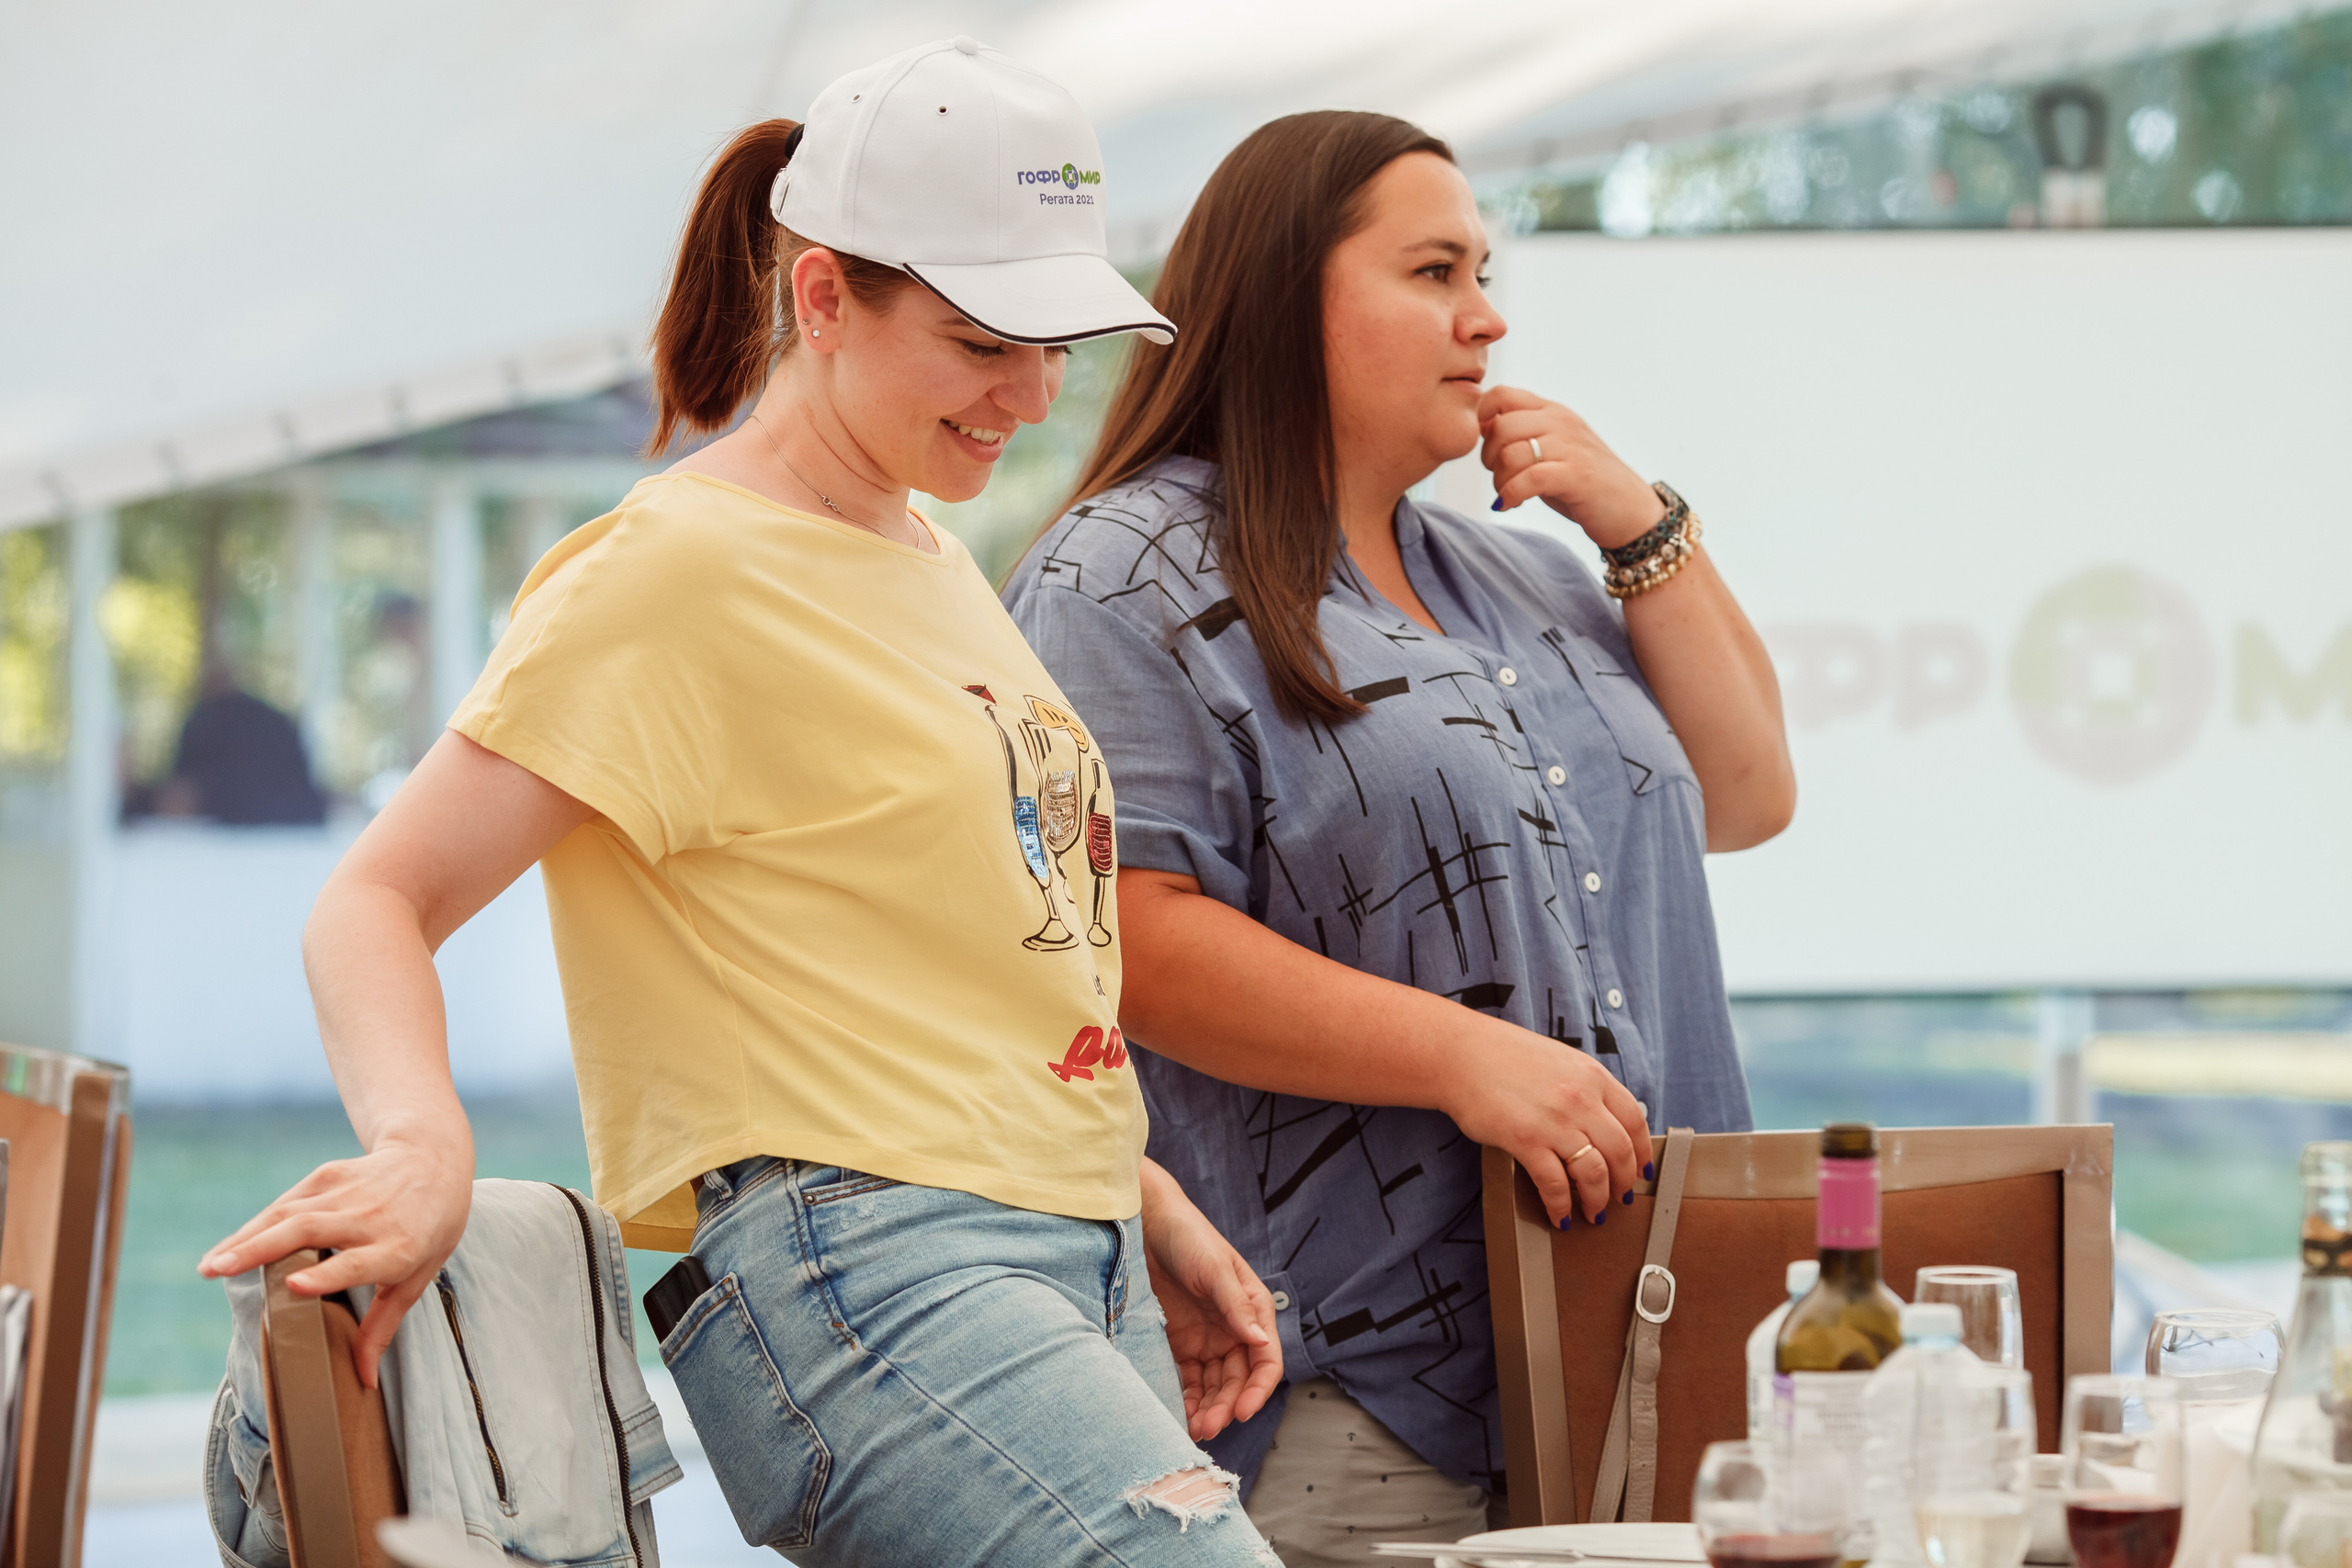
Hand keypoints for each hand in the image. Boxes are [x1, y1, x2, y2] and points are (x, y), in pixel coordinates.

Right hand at [199, 1131, 472, 1389]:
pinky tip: (228, 1246)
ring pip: (288, 1215)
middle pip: (311, 1231)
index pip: (358, 1263)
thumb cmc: (429, 1228)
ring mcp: (346, 1192)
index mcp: (398, 1247)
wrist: (434, 1160)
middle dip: (262, 1251)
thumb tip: (364, 1382)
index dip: (326, 1275)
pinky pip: (285, 1203)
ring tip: (210, 1266)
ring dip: (245, 1239)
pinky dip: (254, 1225)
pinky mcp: (326, 1176)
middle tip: (220, 1271)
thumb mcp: (418, 1277)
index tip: (295, 1286)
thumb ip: (384, 1326)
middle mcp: (369, 1217)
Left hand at [1138, 1161, 1281, 1439]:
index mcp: (1252, 1309)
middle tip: (1209, 1426)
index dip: (1258, 1389)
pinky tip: (1179, 1414)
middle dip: (1227, 1406)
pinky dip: (1186, 1399)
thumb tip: (1259, 1340)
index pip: (1266, 1359)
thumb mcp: (1214, 1268)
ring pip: (1214, 1386)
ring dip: (1208, 1408)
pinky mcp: (1179, 1344)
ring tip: (1194, 1428)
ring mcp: (1205, 1339)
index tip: (1241, 1410)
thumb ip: (1235, 1304)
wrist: (1144, 1224)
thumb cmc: (1187, 1236)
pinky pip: (1187, 1380)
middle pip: (1238, 1380)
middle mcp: (1232, 1329)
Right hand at [1441, 1016, 1652, 1228]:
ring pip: (1594, 1173)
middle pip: (1621, 1152)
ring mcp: (1555, 1121)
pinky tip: (1559, 1215)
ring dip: (1597, 1200)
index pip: (1635, 1120)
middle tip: (1619, 1198)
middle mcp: (1581, 1098)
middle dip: (1624, 1183)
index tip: (1641, 1169)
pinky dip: (1561, 1206)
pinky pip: (1555, 1184)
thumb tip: (1602, 1122)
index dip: (1643, 1152)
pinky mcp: (1525, 1141)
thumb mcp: (1559, 1061)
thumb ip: (1584, 1087)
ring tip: (1593, 1213)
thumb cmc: (1503, 1056)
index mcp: (1593, 1075)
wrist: (1460, 1054)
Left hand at [1478, 385, 1665, 549]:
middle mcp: (1561, 422)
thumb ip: (1522, 435)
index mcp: (1552, 411)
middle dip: (1487, 457)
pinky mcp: (1576, 475)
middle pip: (1500, 426)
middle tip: (1498, 477)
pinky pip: (1527, 479)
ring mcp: (1570, 447)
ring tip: (1507, 495)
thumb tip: (1480, 428)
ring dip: (1499, 481)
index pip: (1502, 394)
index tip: (1485, 446)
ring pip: (1510, 454)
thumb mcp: (1551, 449)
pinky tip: (1509, 505)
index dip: (1480, 418)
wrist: (1630, 510)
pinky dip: (1510, 495)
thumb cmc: (1583, 483)